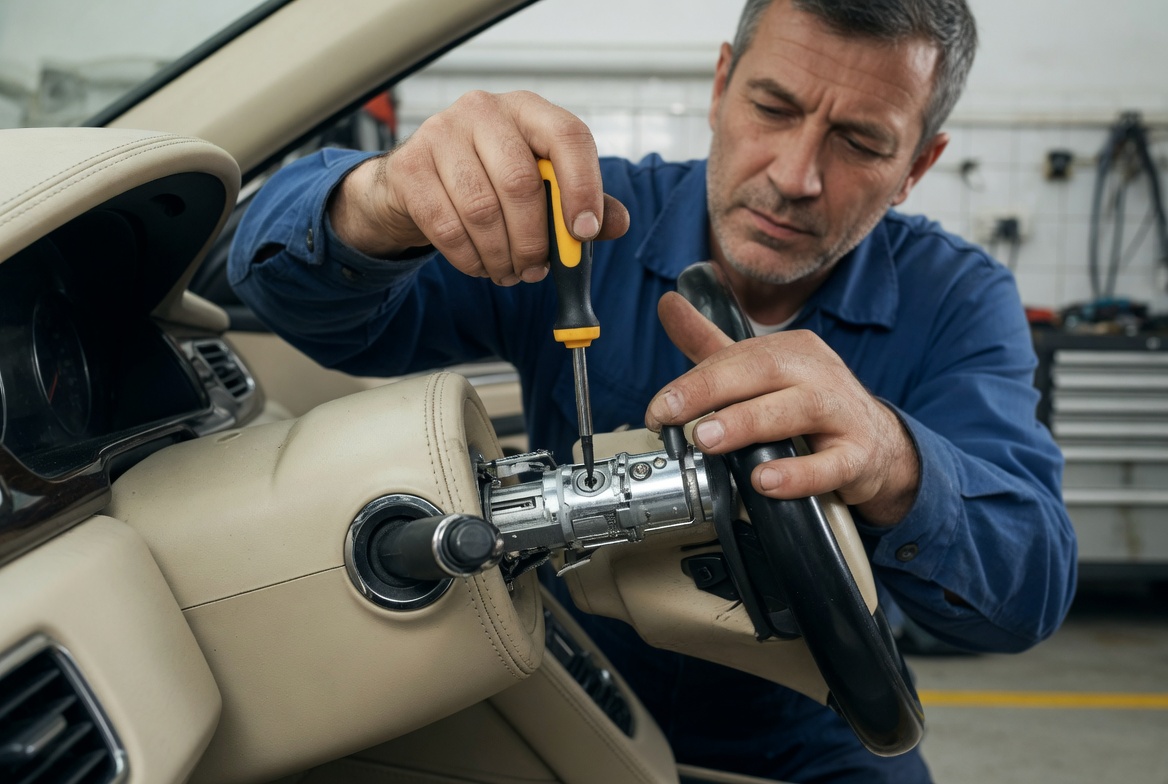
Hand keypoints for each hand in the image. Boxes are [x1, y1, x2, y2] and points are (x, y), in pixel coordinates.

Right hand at [327, 91, 629, 284]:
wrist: (417, 182)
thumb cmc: (490, 179)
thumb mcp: (541, 183)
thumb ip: (583, 202)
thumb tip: (617, 223)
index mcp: (527, 109)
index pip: (568, 136)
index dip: (582, 187)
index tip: (585, 232)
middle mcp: (483, 110)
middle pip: (521, 183)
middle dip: (534, 240)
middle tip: (538, 270)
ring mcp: (440, 134)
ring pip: (481, 209)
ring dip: (501, 255)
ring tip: (510, 272)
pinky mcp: (409, 167)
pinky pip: (446, 226)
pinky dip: (470, 258)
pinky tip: (481, 265)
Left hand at [646, 293, 919, 525]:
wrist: (880, 447)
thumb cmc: (810, 405)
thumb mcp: (761, 373)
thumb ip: (711, 345)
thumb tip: (668, 303)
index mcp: (792, 350)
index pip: (738, 357)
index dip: (692, 382)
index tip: (657, 408)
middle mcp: (818, 373)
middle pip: (764, 370)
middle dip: (711, 390)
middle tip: (670, 414)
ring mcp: (842, 413)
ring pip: (796, 411)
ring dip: (747, 424)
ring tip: (707, 439)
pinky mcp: (858, 456)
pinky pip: (831, 464)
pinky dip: (798, 473)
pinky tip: (766, 480)